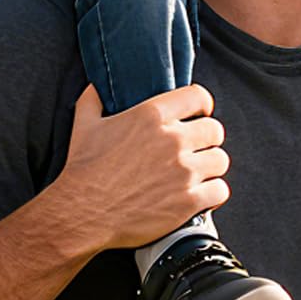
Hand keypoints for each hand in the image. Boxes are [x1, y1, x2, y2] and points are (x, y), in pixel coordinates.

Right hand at [54, 84, 229, 251]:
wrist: (80, 214)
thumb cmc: (83, 170)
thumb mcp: (84, 125)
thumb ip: (93, 100)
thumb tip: (95, 85)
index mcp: (152, 116)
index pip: (198, 96)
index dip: (202, 105)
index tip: (199, 113)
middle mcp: (173, 140)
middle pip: (215, 129)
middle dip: (208, 138)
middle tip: (197, 149)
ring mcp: (183, 171)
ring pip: (220, 159)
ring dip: (211, 166)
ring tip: (200, 173)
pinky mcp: (187, 201)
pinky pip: (220, 190)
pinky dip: (213, 193)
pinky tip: (202, 195)